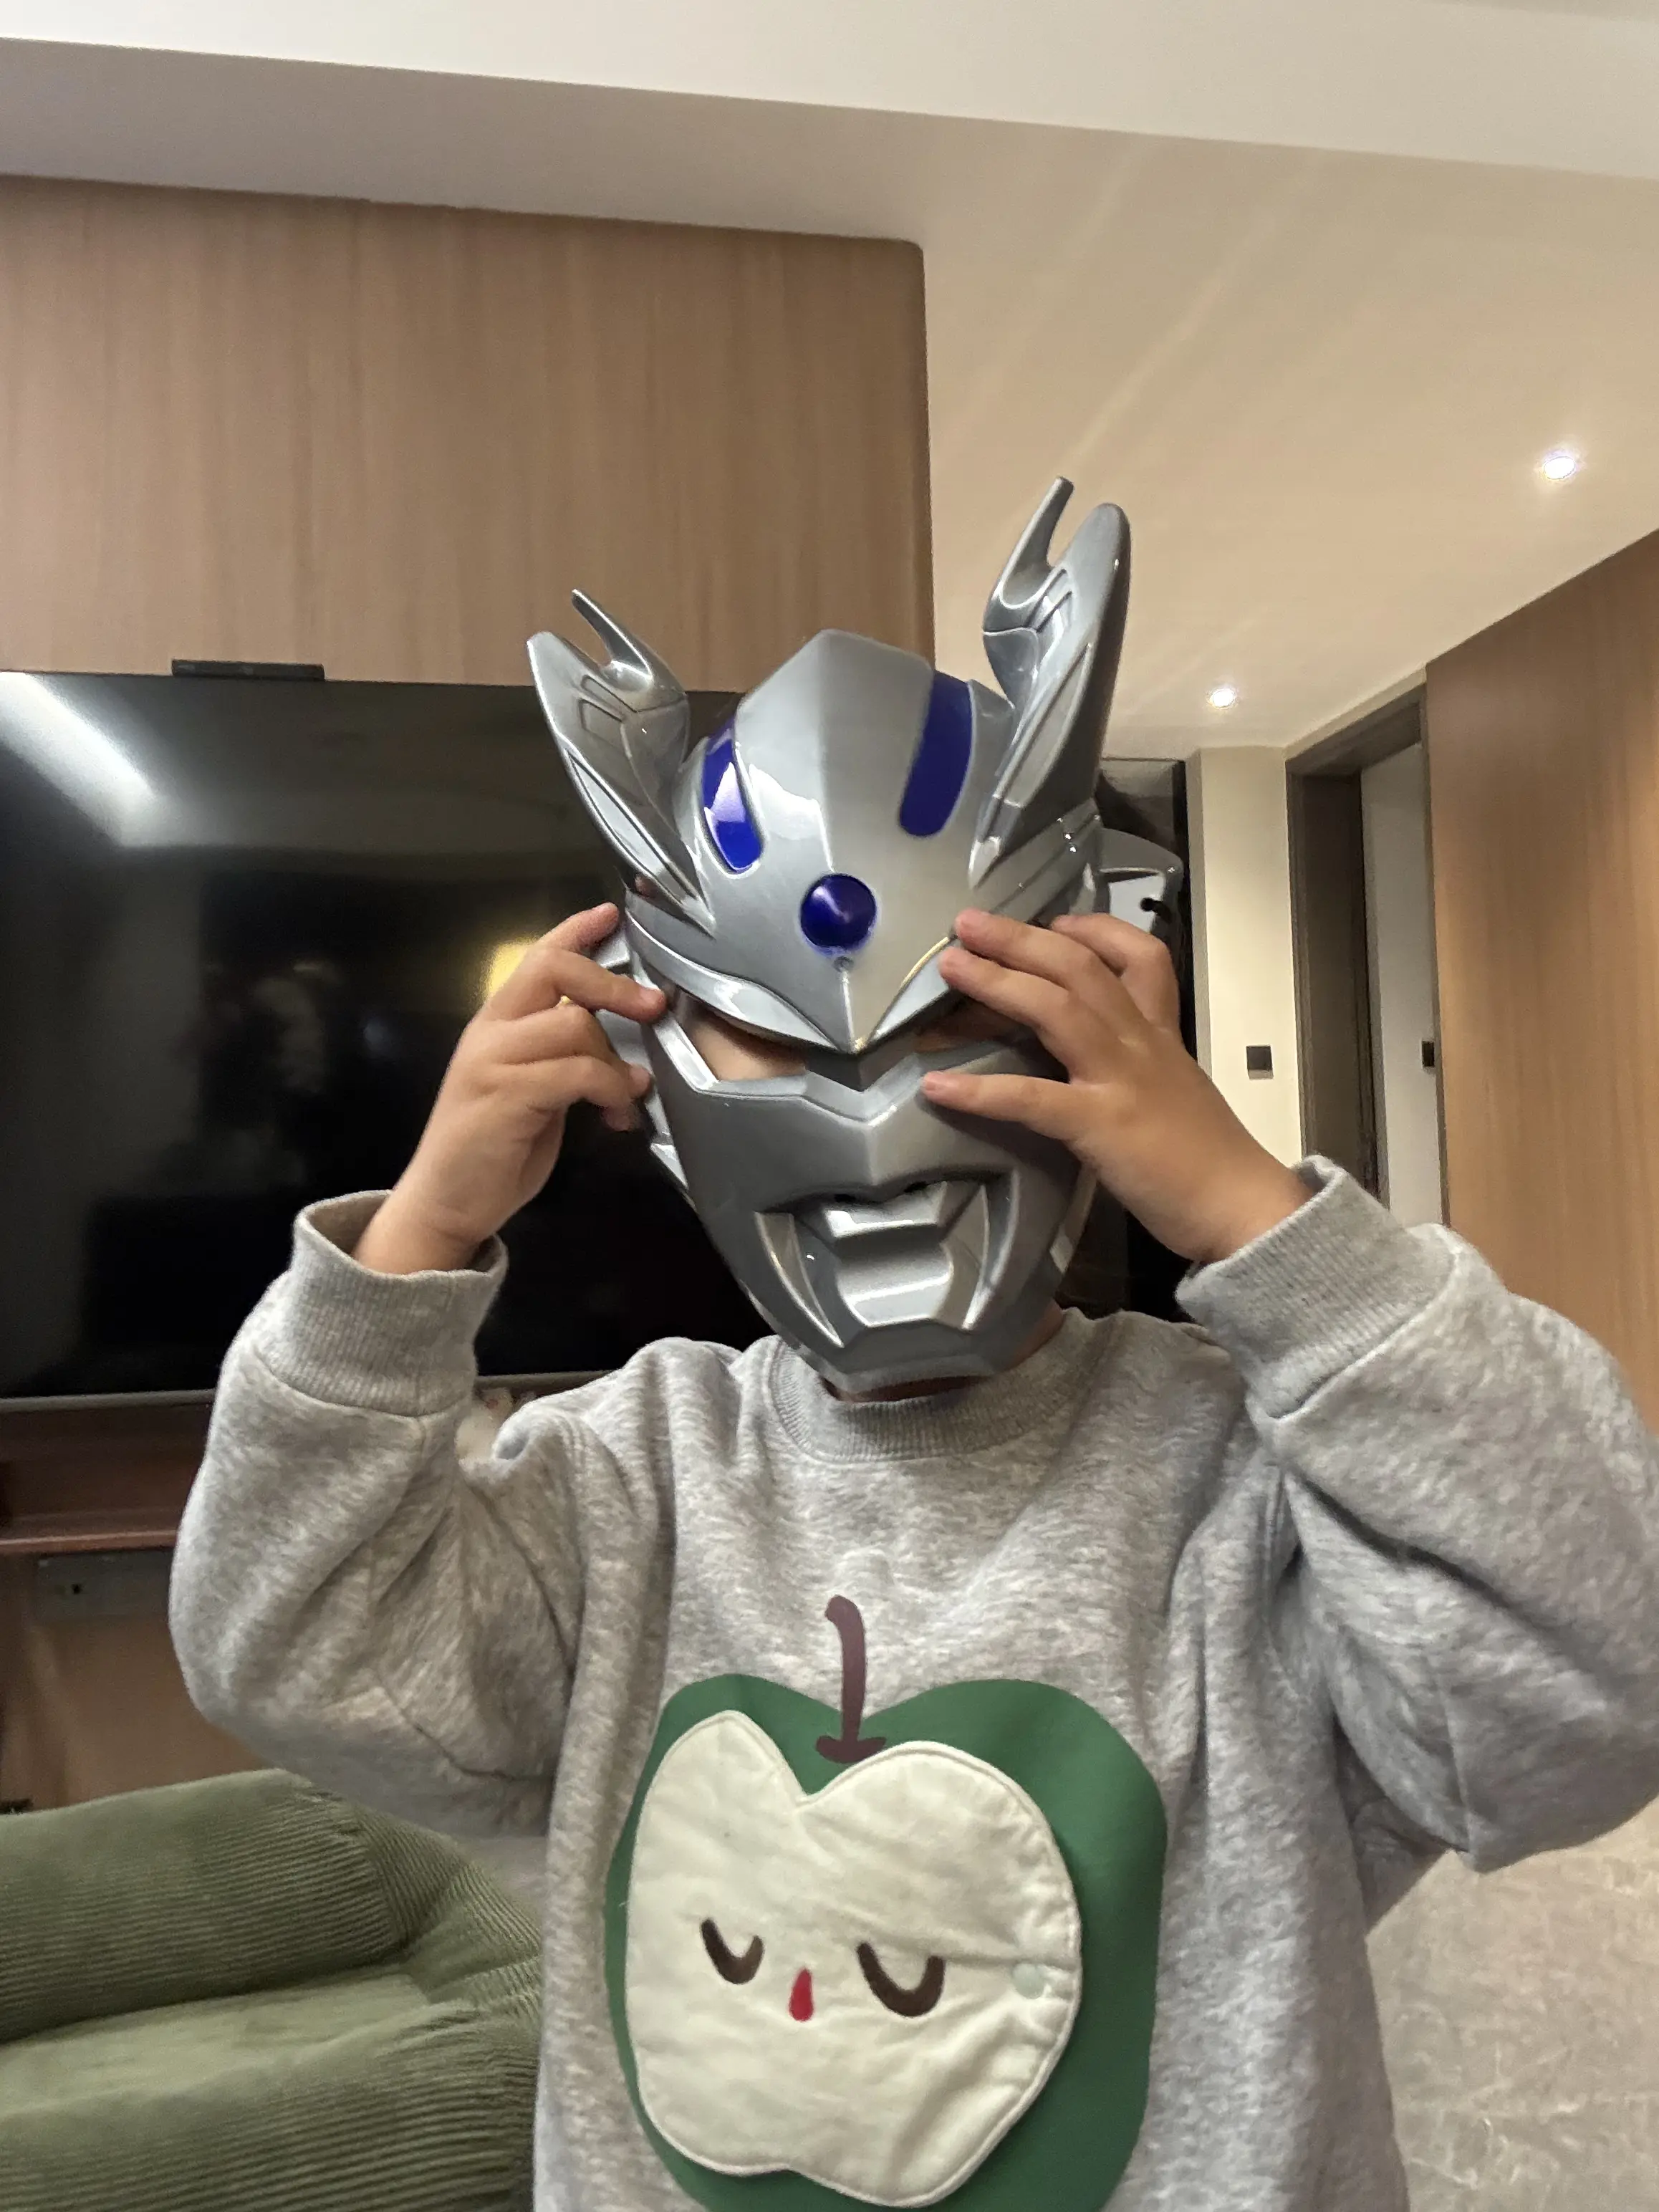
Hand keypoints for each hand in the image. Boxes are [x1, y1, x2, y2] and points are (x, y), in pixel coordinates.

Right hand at [355, 904, 664, 1274]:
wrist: (442, 1202)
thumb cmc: (489, 1151)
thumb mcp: (530, 1091)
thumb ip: (561, 1059)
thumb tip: (620, 1050)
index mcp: (496, 1024)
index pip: (536, 957)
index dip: (576, 931)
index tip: (611, 914)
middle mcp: (491, 1032)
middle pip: (554, 971)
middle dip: (612, 982)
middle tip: (652, 1005)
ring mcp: (493, 1061)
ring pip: (574, 1024)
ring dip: (616, 1059)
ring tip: (629, 1092)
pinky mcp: (505, 1095)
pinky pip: (576, 1072)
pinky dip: (610, 1090)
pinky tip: (618, 1114)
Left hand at [921, 909, 1307, 1266]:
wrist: (1243, 1206)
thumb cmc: (1208, 1160)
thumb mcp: (1176, 1093)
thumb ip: (1138, 1069)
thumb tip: (1091, 1064)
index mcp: (1159, 1035)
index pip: (1140, 958)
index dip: (1095, 930)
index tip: (1054, 922)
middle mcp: (1140, 1043)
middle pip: (1080, 968)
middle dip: (1021, 939)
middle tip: (968, 922)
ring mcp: (1120, 1080)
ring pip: (1056, 1010)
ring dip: (996, 982)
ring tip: (949, 965)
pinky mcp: (1100, 1126)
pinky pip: (1032, 1099)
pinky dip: (981, 1090)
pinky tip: (938, 1086)